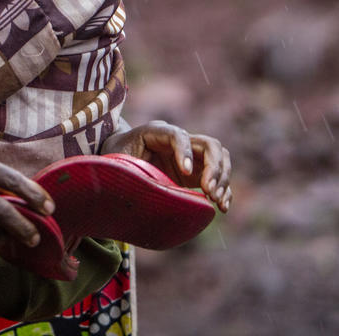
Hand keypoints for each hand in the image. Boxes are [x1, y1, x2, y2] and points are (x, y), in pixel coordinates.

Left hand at [100, 120, 232, 211]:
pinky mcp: (195, 171)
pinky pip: (219, 176)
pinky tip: (222, 206)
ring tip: (216, 201)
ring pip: (220, 157)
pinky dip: (225, 190)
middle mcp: (178, 140)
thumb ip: (130, 168)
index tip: (185, 173)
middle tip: (208, 191)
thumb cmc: (114, 158)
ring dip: (223, 179)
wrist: (116, 160)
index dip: (184, 152)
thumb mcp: (117, 161)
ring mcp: (189, 155)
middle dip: (214, 168)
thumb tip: (143, 187)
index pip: (178, 135)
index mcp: (156, 132)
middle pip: (209, 144)